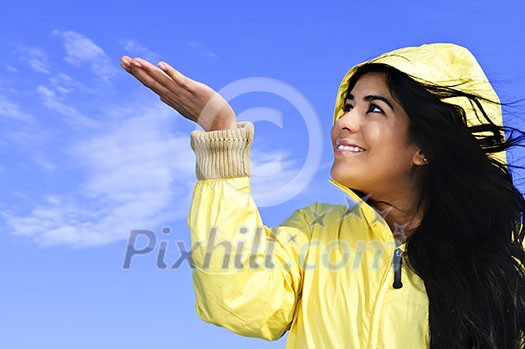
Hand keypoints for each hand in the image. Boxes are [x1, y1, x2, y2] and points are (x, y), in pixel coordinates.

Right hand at [120, 56, 236, 130]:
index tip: (123, 63)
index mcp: (169, 98)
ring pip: (162, 81)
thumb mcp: (183, 106)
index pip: (150, 83)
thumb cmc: (202, 112)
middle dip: (136, 71)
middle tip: (122, 59)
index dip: (136, 74)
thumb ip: (171, 99)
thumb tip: (160, 96)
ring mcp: (183, 93)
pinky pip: (180, 80)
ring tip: (135, 61)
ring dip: (149, 70)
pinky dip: (171, 73)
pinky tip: (161, 64)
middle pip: (152, 81)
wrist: (220, 121)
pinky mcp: (195, 90)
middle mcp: (173, 96)